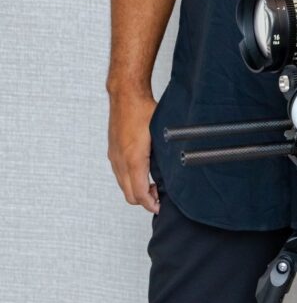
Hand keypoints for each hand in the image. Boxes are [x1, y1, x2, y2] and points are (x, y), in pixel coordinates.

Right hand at [107, 93, 159, 213]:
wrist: (125, 95)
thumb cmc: (143, 110)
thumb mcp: (161, 133)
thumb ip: (165, 154)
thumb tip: (177, 168)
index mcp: (134, 158)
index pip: (139, 193)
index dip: (151, 204)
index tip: (160, 206)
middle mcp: (120, 161)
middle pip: (129, 195)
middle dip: (144, 201)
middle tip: (159, 196)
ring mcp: (114, 157)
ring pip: (123, 186)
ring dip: (136, 190)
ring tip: (153, 185)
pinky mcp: (112, 152)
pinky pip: (119, 175)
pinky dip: (129, 180)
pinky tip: (142, 173)